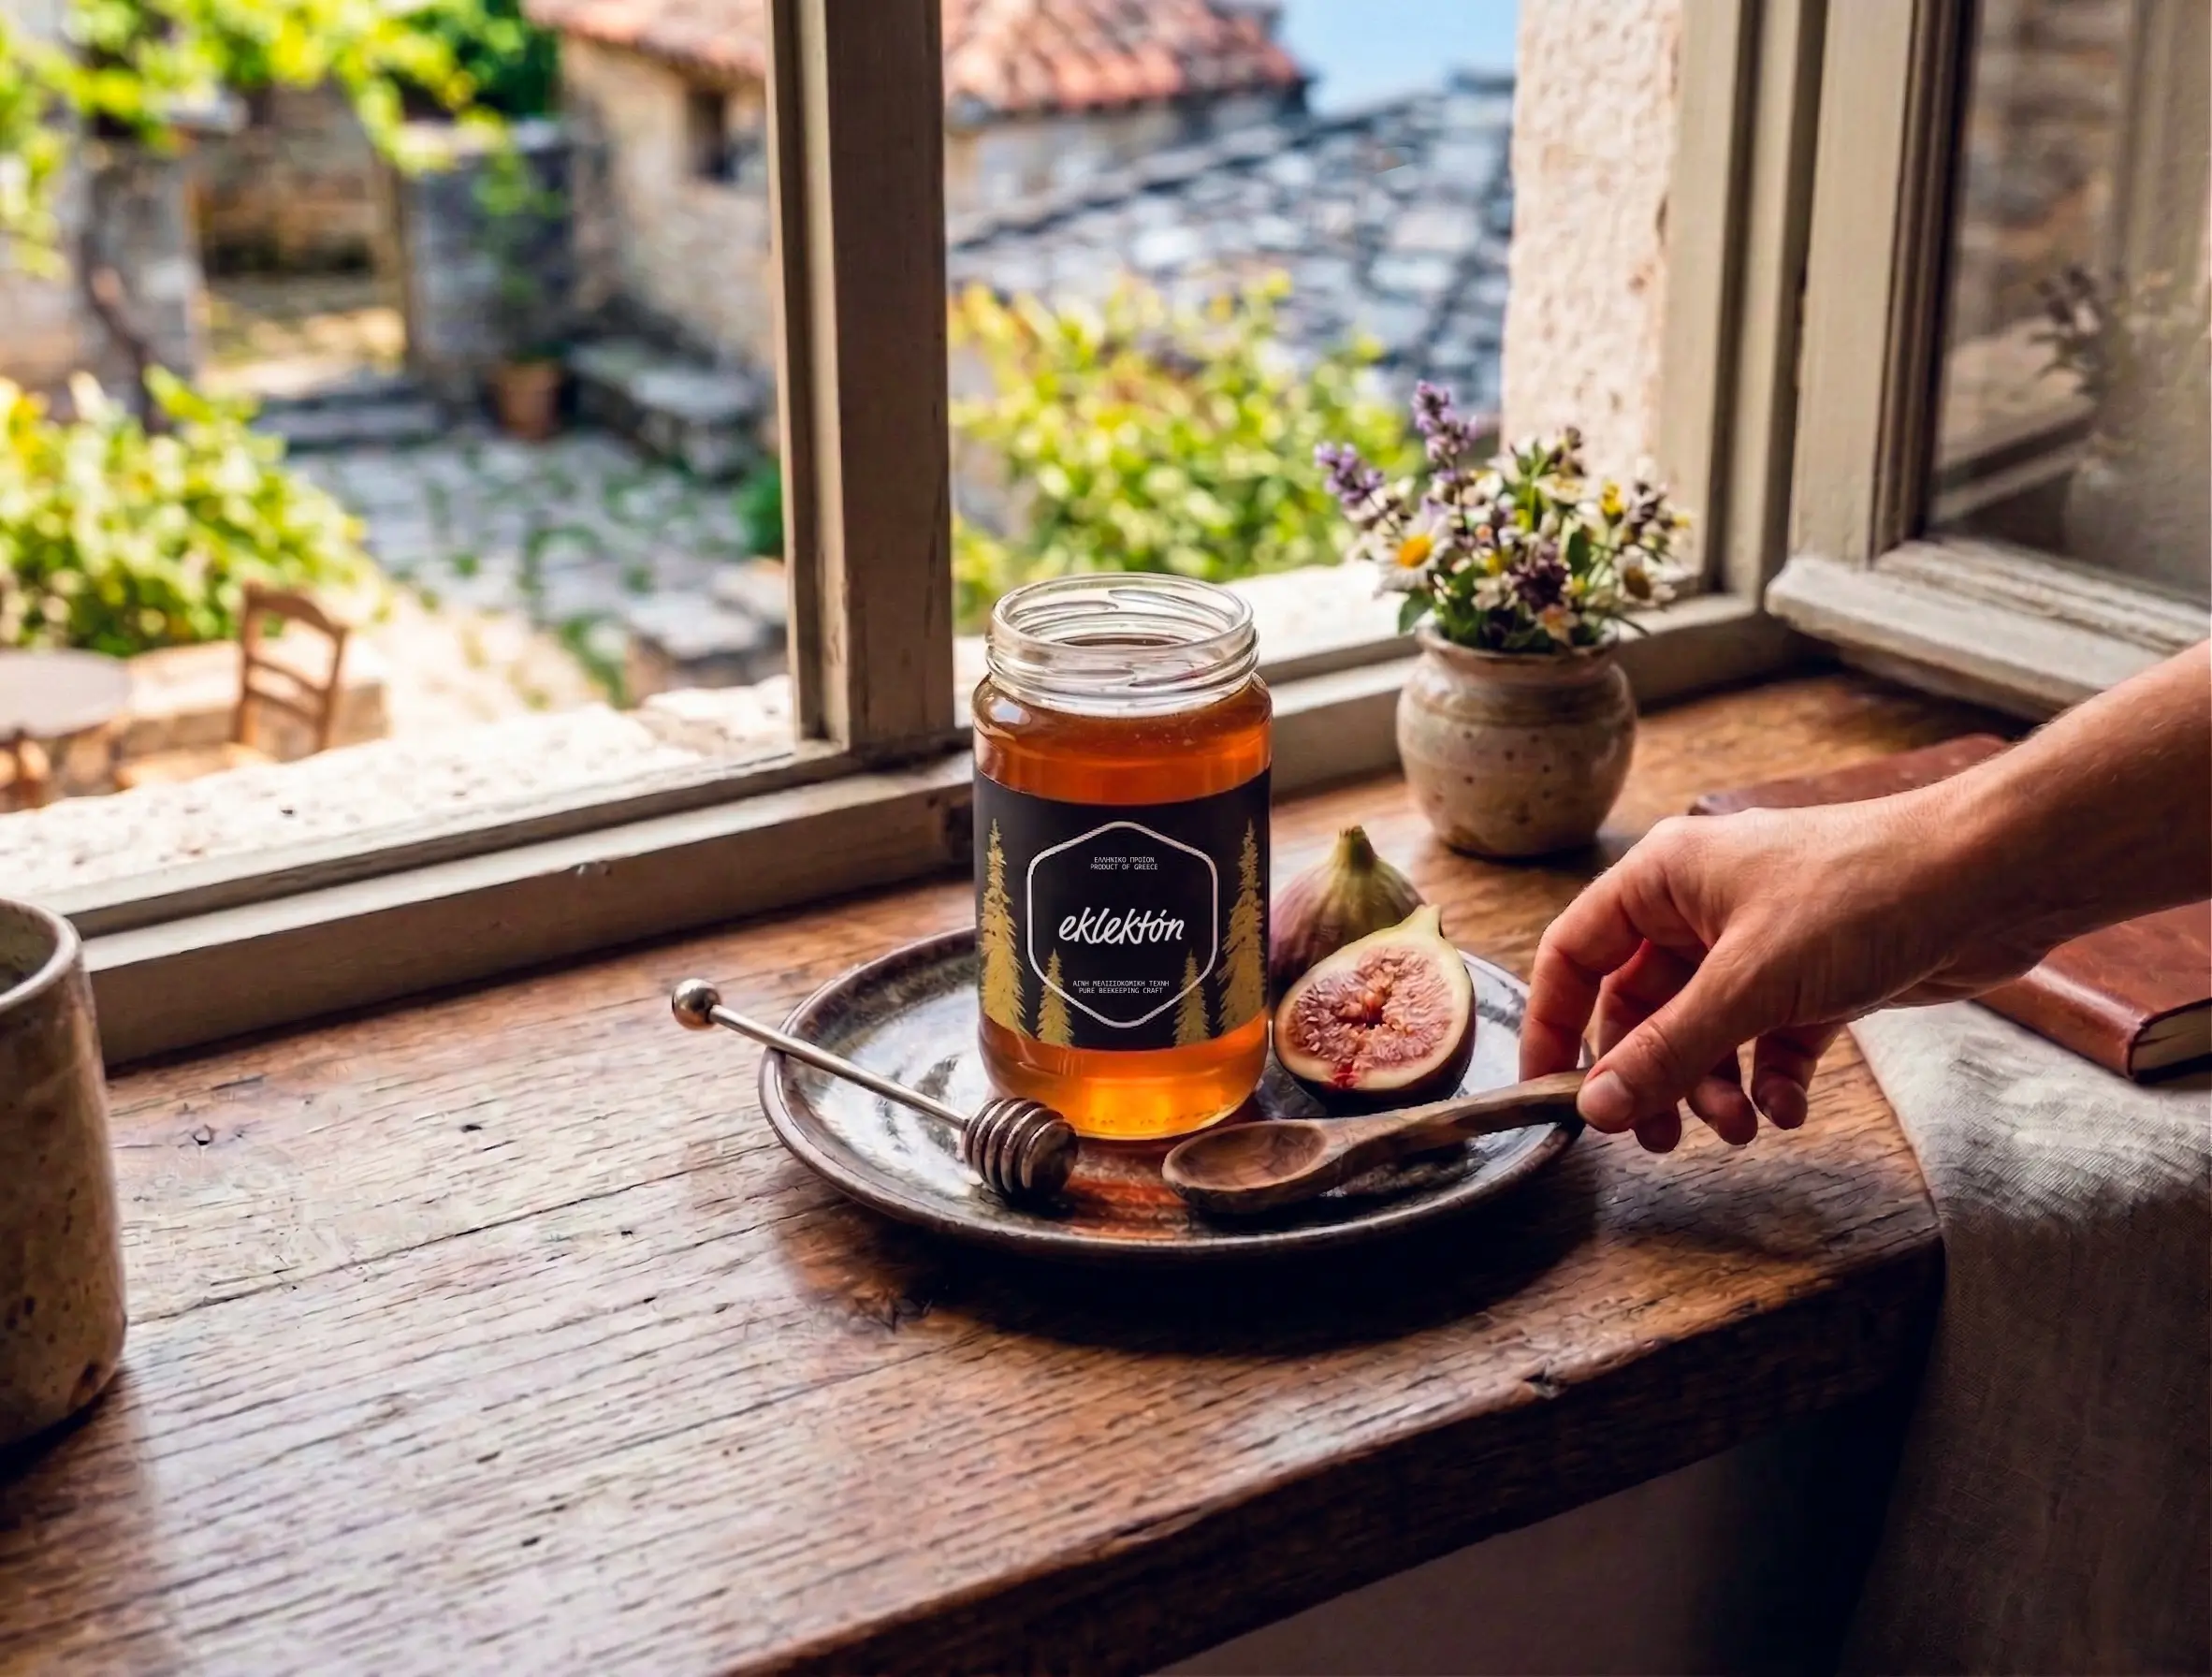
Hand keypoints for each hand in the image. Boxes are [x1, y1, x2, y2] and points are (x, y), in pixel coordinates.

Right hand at [1517, 797, 2056, 1150]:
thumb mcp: (1749, 983)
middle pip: (1640, 1007)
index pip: (1575, 954)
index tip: (1551, 1093)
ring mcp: (1759, 943)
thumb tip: (1596, 1108)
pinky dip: (1769, 1080)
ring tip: (1741, 1129)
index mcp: (1663, 879)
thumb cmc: (1864, 893)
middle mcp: (1701, 907)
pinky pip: (1765, 1042)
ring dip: (1712, 1087)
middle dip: (1652, 1075)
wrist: (1992, 879)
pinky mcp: (1815, 978)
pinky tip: (1788, 1109)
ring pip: (1703, 1031)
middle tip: (1658, 1139)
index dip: (1554, 1025)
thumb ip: (1667, 1053)